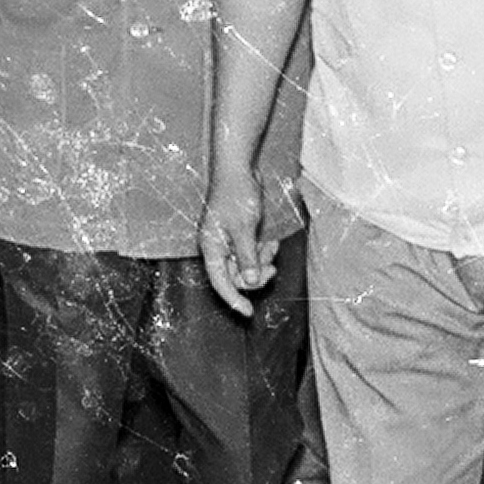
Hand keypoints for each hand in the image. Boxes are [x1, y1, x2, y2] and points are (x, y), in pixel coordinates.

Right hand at [200, 172, 274, 315]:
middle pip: (236, 277)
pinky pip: (251, 253)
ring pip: (246, 266)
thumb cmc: (236, 195)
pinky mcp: (238, 236)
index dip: (233, 299)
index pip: (220, 282)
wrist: (237, 170)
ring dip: (261, 261)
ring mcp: (227, 242)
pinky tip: (270, 242)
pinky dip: (262, 251)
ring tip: (271, 246)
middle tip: (272, 269)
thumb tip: (250, 282)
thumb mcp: (244, 228)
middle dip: (255, 275)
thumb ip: (247, 257)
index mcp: (211, 248)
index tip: (249, 313)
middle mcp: (217, 248)